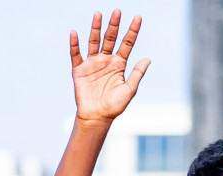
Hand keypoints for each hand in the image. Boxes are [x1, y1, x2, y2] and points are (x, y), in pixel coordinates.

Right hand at [70, 10, 149, 126]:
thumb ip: (137, 73)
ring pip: (94, 41)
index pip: (127, 43)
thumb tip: (148, 58)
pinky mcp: (79, 69)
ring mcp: (92, 63)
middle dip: (114, 25)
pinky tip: (75, 33)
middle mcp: (106, 60)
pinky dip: (74, 44)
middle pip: (110, 38)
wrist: (97, 117)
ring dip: (96, 28)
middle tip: (117, 11)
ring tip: (98, 14)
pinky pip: (76, 54)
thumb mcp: (129, 89)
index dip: (132, 31)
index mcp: (119, 64)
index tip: (138, 17)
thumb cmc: (114, 106)